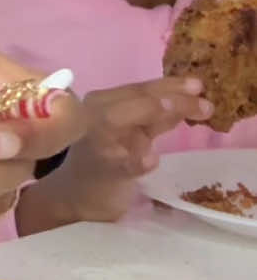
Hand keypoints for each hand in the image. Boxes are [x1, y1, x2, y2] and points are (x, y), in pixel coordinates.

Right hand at [30, 76, 210, 224]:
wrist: (76, 195)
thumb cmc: (104, 158)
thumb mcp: (131, 132)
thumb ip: (153, 117)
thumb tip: (191, 98)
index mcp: (102, 102)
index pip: (138, 89)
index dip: (169, 85)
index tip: (198, 84)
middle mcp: (94, 115)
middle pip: (135, 100)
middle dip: (171, 99)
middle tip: (204, 101)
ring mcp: (97, 142)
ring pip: (124, 122)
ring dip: (156, 116)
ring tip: (179, 112)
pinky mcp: (103, 172)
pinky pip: (121, 164)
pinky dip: (136, 161)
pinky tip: (150, 160)